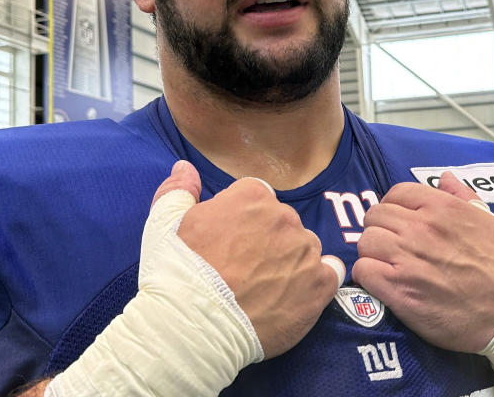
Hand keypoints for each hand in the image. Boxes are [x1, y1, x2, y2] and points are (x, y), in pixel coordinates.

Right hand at [155, 160, 342, 358]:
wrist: (192, 326)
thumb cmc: (176, 273)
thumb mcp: (164, 224)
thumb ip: (179, 189)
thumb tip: (186, 167)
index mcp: (252, 196)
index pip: (257, 199)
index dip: (243, 221)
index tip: (230, 244)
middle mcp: (284, 216)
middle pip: (283, 223)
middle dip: (268, 241)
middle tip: (244, 270)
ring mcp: (305, 250)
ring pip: (305, 249)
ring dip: (291, 263)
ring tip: (266, 289)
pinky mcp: (320, 284)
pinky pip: (329, 275)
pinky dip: (315, 284)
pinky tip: (294, 298)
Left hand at [352, 171, 493, 351]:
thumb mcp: (489, 220)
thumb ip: (462, 195)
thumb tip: (445, 177)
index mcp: (441, 208)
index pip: (396, 193)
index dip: (394, 207)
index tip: (399, 222)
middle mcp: (420, 229)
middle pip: (375, 216)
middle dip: (381, 230)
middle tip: (392, 246)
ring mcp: (407, 259)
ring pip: (365, 242)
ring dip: (372, 253)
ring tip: (386, 265)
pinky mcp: (397, 289)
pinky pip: (363, 270)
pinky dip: (367, 276)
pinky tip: (381, 283)